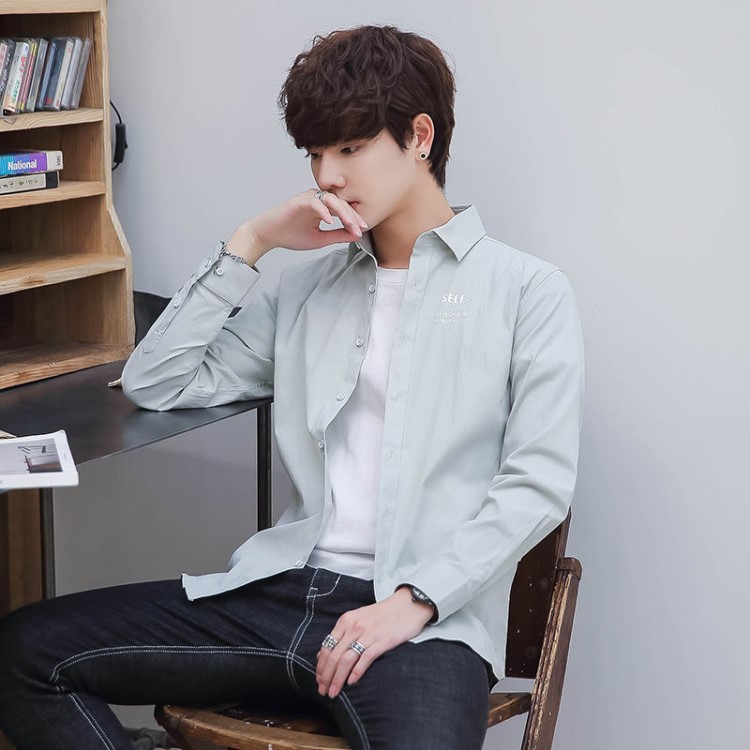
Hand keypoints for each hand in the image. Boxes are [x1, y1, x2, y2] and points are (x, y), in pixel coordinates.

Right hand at [226, 189, 367, 263]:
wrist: (268, 235)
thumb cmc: (290, 235)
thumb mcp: (320, 239)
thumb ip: (338, 236)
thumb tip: (356, 235)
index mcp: (323, 208)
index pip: (344, 210)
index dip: (355, 220)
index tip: (363, 230)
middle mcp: (318, 200)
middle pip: (341, 203)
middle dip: (353, 216)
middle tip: (361, 227)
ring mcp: (308, 199)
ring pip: (331, 200)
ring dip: (342, 212)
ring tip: (350, 224)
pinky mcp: (298, 201)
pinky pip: (314, 203)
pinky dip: (323, 211)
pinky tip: (330, 222)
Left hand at [316, 587, 433, 698]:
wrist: (407, 604)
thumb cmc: (383, 614)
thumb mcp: (358, 618)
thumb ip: (342, 634)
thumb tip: (324, 654)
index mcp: (346, 621)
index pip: (326, 647)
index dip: (321, 667)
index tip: (319, 680)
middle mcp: (354, 627)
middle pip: (333, 656)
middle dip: (326, 677)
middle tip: (324, 691)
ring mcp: (367, 634)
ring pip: (345, 660)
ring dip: (337, 679)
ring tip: (334, 692)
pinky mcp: (382, 641)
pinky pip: (364, 659)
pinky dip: (356, 672)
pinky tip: (351, 682)